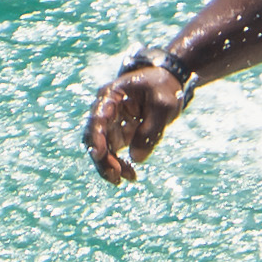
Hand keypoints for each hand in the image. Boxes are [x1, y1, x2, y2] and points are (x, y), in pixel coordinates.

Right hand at [85, 48, 191, 184]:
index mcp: (111, 95)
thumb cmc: (163, 87)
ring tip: (128, 177)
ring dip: (110, 166)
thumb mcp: (163, 104)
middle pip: (94, 136)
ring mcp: (110, 123)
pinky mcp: (117, 134)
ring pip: (101, 149)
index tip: (98, 153)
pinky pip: (113, 153)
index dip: (96, 136)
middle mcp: (105, 109)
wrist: (167, 84)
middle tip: (115, 175)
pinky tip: (131, 175)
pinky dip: (120, 165)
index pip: (97, 117)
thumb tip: (136, 158)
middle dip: (102, 158)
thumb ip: (151, 129)